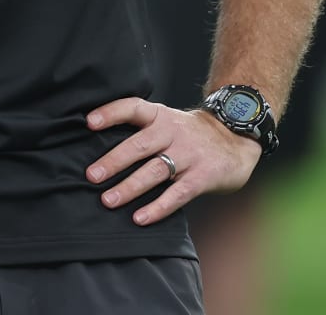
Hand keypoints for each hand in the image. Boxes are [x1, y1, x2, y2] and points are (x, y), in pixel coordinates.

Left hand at [84, 97, 260, 225]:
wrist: (236, 137)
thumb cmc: (190, 134)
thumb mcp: (168, 120)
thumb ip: (142, 130)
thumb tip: (99, 148)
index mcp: (161, 116)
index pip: (133, 108)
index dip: (111, 113)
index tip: (89, 122)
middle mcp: (173, 132)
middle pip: (140, 145)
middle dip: (114, 161)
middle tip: (92, 175)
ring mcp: (188, 155)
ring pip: (155, 171)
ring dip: (130, 187)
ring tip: (108, 200)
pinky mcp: (202, 177)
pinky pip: (177, 195)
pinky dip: (158, 208)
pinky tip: (140, 218)